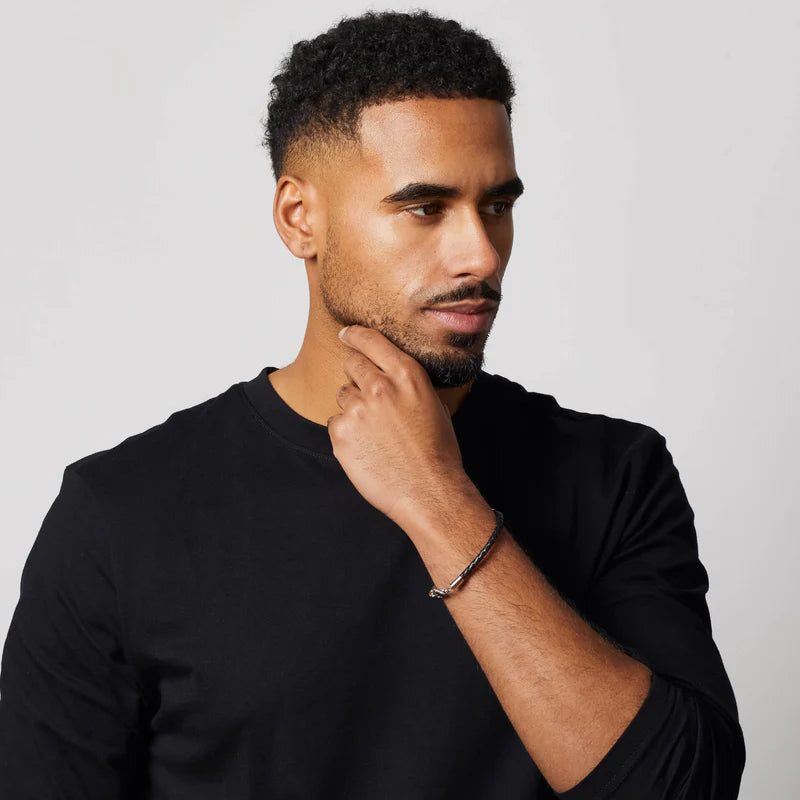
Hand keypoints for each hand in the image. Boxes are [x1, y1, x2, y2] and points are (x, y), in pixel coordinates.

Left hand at [328, 324, 471, 526]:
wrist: (429, 492)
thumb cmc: (438, 452)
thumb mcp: (434, 405)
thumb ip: (408, 384)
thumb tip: (389, 373)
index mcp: (407, 375)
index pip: (371, 340)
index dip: (355, 335)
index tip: (346, 333)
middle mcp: (380, 387)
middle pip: (352, 363)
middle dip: (356, 373)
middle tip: (367, 394)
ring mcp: (357, 410)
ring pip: (343, 394)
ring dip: (353, 407)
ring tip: (376, 432)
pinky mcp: (341, 434)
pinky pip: (335, 422)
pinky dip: (346, 433)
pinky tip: (368, 448)